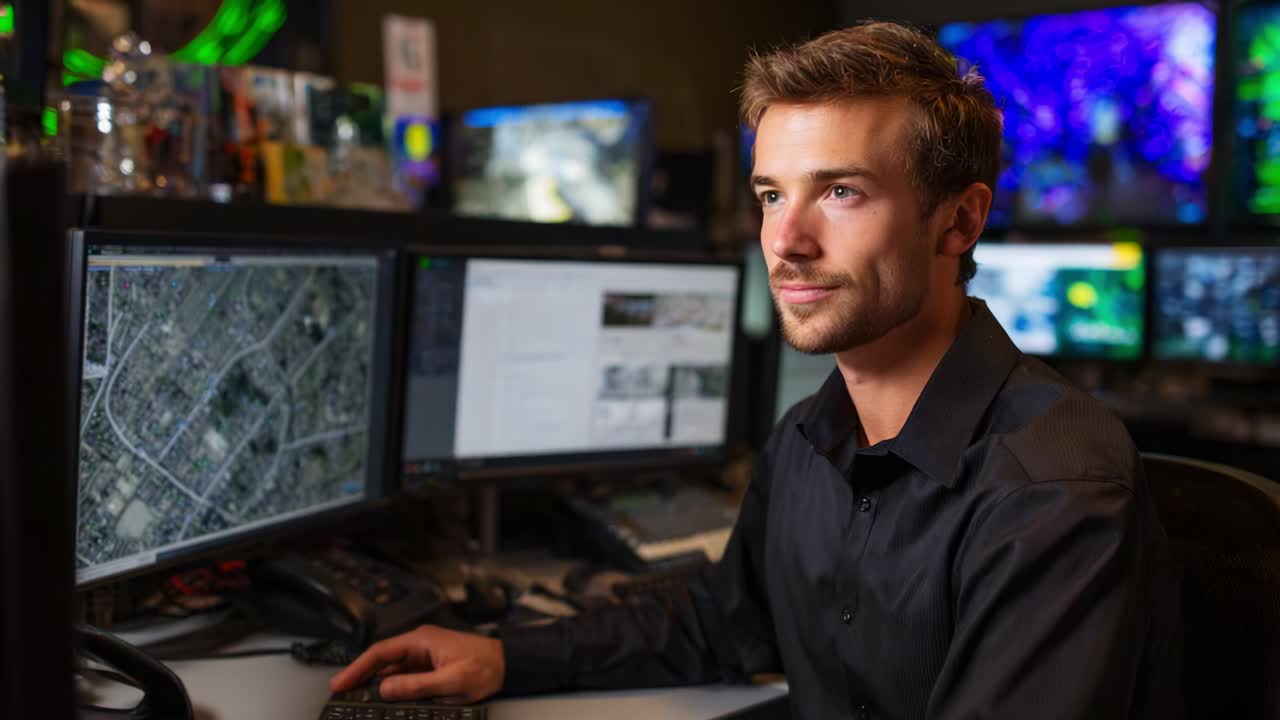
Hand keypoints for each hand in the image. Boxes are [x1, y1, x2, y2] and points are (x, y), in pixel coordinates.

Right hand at [329, 625, 504, 702]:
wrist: (509, 663)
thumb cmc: (487, 666)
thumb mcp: (453, 680)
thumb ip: (418, 685)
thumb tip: (386, 688)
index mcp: (422, 641)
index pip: (381, 652)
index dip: (358, 667)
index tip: (341, 682)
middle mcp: (421, 644)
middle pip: (382, 659)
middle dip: (360, 674)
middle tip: (340, 691)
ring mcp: (426, 654)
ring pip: (391, 667)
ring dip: (373, 681)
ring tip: (355, 696)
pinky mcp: (432, 665)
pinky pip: (404, 674)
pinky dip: (390, 684)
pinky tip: (383, 696)